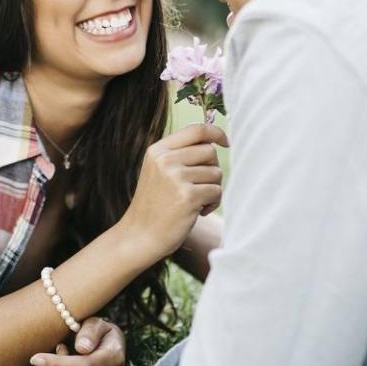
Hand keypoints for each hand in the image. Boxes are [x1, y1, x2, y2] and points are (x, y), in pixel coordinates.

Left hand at [30, 317, 125, 365]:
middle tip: (60, 347)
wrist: (109, 346)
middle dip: (57, 364)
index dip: (57, 363)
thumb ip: (90, 331)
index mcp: (114, 357)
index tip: (35, 358)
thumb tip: (82, 348)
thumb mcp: (96, 323)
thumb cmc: (99, 331)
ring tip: (63, 358)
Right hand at [123, 123, 227, 260]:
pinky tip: (199, 212)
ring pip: (216, 173)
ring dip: (212, 189)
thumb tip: (214, 141)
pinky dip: (213, 203)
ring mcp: (176, 178)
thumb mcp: (158, 171)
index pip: (195, 130)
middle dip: (212, 168)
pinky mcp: (188, 196)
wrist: (140, 236)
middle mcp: (165, 160)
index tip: (226, 142)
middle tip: (201, 186)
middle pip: (209, 151)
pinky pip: (216, 191)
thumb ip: (180, 154)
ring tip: (197, 202)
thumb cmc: (155, 204)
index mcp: (158, 150)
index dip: (216, 133)